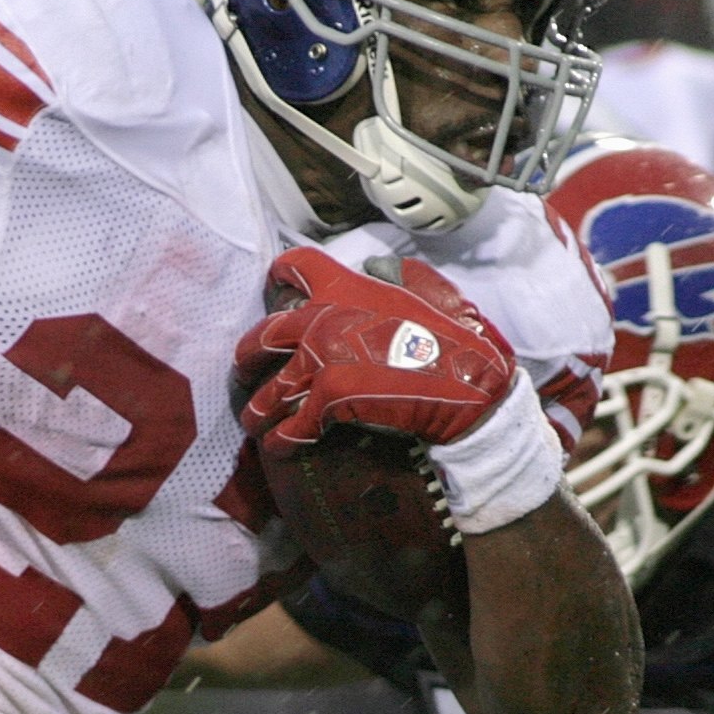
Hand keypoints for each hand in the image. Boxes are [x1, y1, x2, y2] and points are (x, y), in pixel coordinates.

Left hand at [236, 247, 518, 451]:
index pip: (297, 266)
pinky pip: (291, 425)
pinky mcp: (328, 399)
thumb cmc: (457, 340)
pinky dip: (282, 439)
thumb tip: (379, 266)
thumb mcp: (431, 290)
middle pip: (263, 335)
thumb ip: (398, 274)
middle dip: (248, 355)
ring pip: (270, 389)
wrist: (469, 387)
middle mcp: (324, 318)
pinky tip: (279, 447)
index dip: (279, 274)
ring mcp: (322, 359)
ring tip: (254, 421)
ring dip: (258, 408)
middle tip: (244, 369)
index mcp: (347, 287)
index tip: (272, 285)